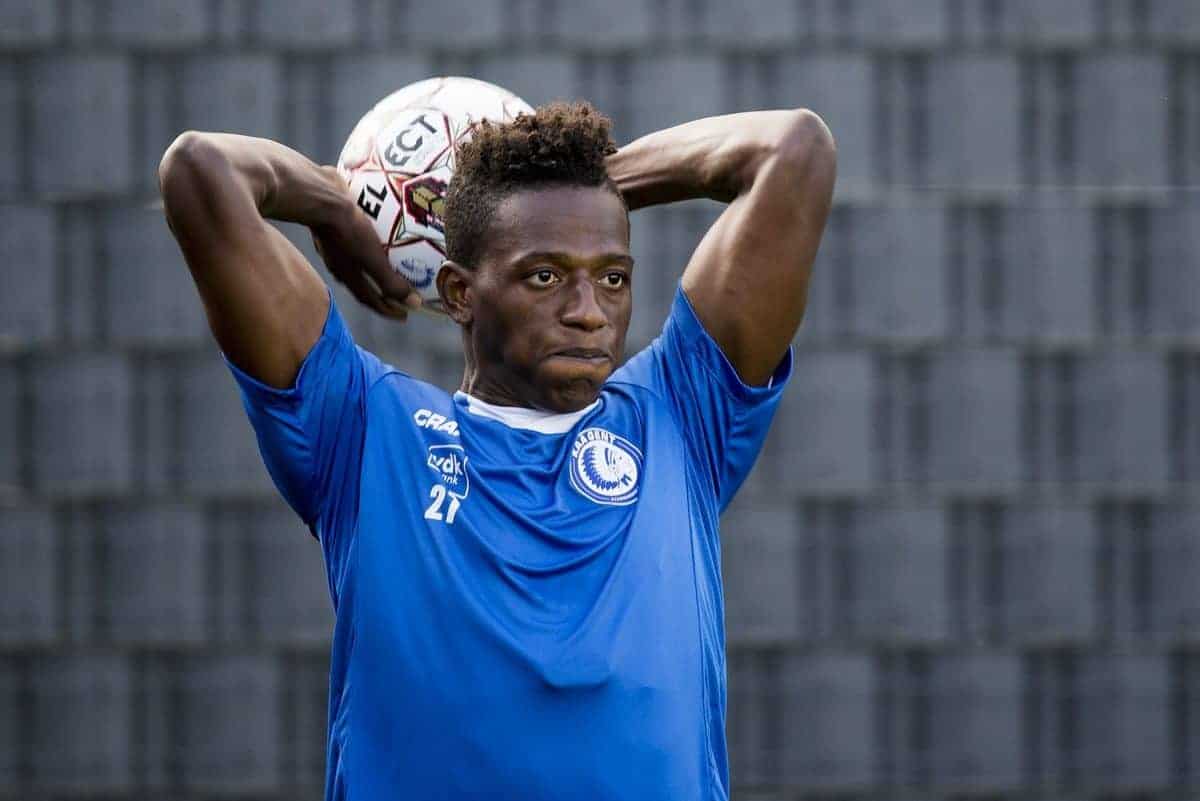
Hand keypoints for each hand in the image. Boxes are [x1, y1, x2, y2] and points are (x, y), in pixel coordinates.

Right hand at [310, 167, 421, 319]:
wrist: (319, 195)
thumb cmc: (346, 229)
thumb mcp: (372, 258)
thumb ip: (389, 281)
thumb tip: (413, 304)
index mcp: (348, 275)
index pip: (370, 300)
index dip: (388, 310)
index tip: (405, 315)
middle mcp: (339, 264)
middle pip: (364, 285)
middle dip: (383, 293)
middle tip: (401, 295)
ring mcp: (334, 245)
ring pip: (357, 264)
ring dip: (375, 271)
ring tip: (392, 267)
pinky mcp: (335, 225)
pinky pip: (355, 242)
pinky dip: (369, 248)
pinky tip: (377, 237)